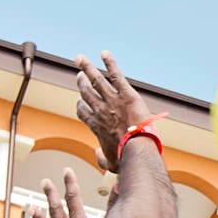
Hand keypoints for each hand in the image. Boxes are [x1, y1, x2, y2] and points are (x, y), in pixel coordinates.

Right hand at [76, 51, 152, 173]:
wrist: (137, 149)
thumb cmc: (124, 158)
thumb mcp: (110, 164)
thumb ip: (101, 159)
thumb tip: (98, 155)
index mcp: (96, 125)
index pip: (82, 110)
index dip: (80, 104)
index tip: (80, 101)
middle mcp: (100, 109)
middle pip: (86, 92)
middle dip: (81, 82)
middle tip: (80, 75)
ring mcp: (112, 99)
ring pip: (95, 79)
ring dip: (87, 67)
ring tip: (81, 58)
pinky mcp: (125, 93)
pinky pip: (115, 74)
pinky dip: (109, 62)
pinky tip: (104, 53)